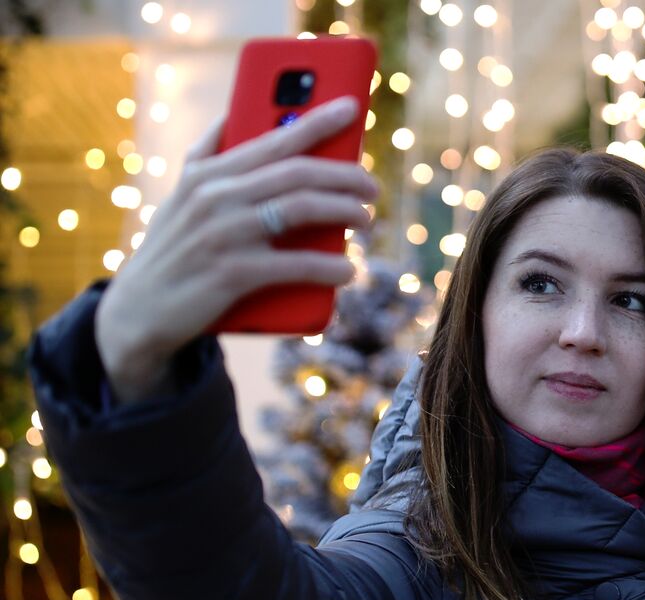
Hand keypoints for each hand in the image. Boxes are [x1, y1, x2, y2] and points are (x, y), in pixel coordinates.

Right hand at [95, 95, 378, 397]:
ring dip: (345, 212)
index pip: (272, 138)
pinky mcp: (232, 274)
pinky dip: (329, 267)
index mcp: (208, 173)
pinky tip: (347, 270)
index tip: (352, 108)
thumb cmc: (172, 250)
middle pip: (296, 173)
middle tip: (372, 187)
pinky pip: (296, 265)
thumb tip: (231, 115)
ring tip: (365, 219)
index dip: (316, 120)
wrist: (139, 312)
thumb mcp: (179, 195)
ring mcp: (223, 234)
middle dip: (345, 175)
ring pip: (301, 209)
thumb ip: (204, 155)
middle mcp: (214, 196)